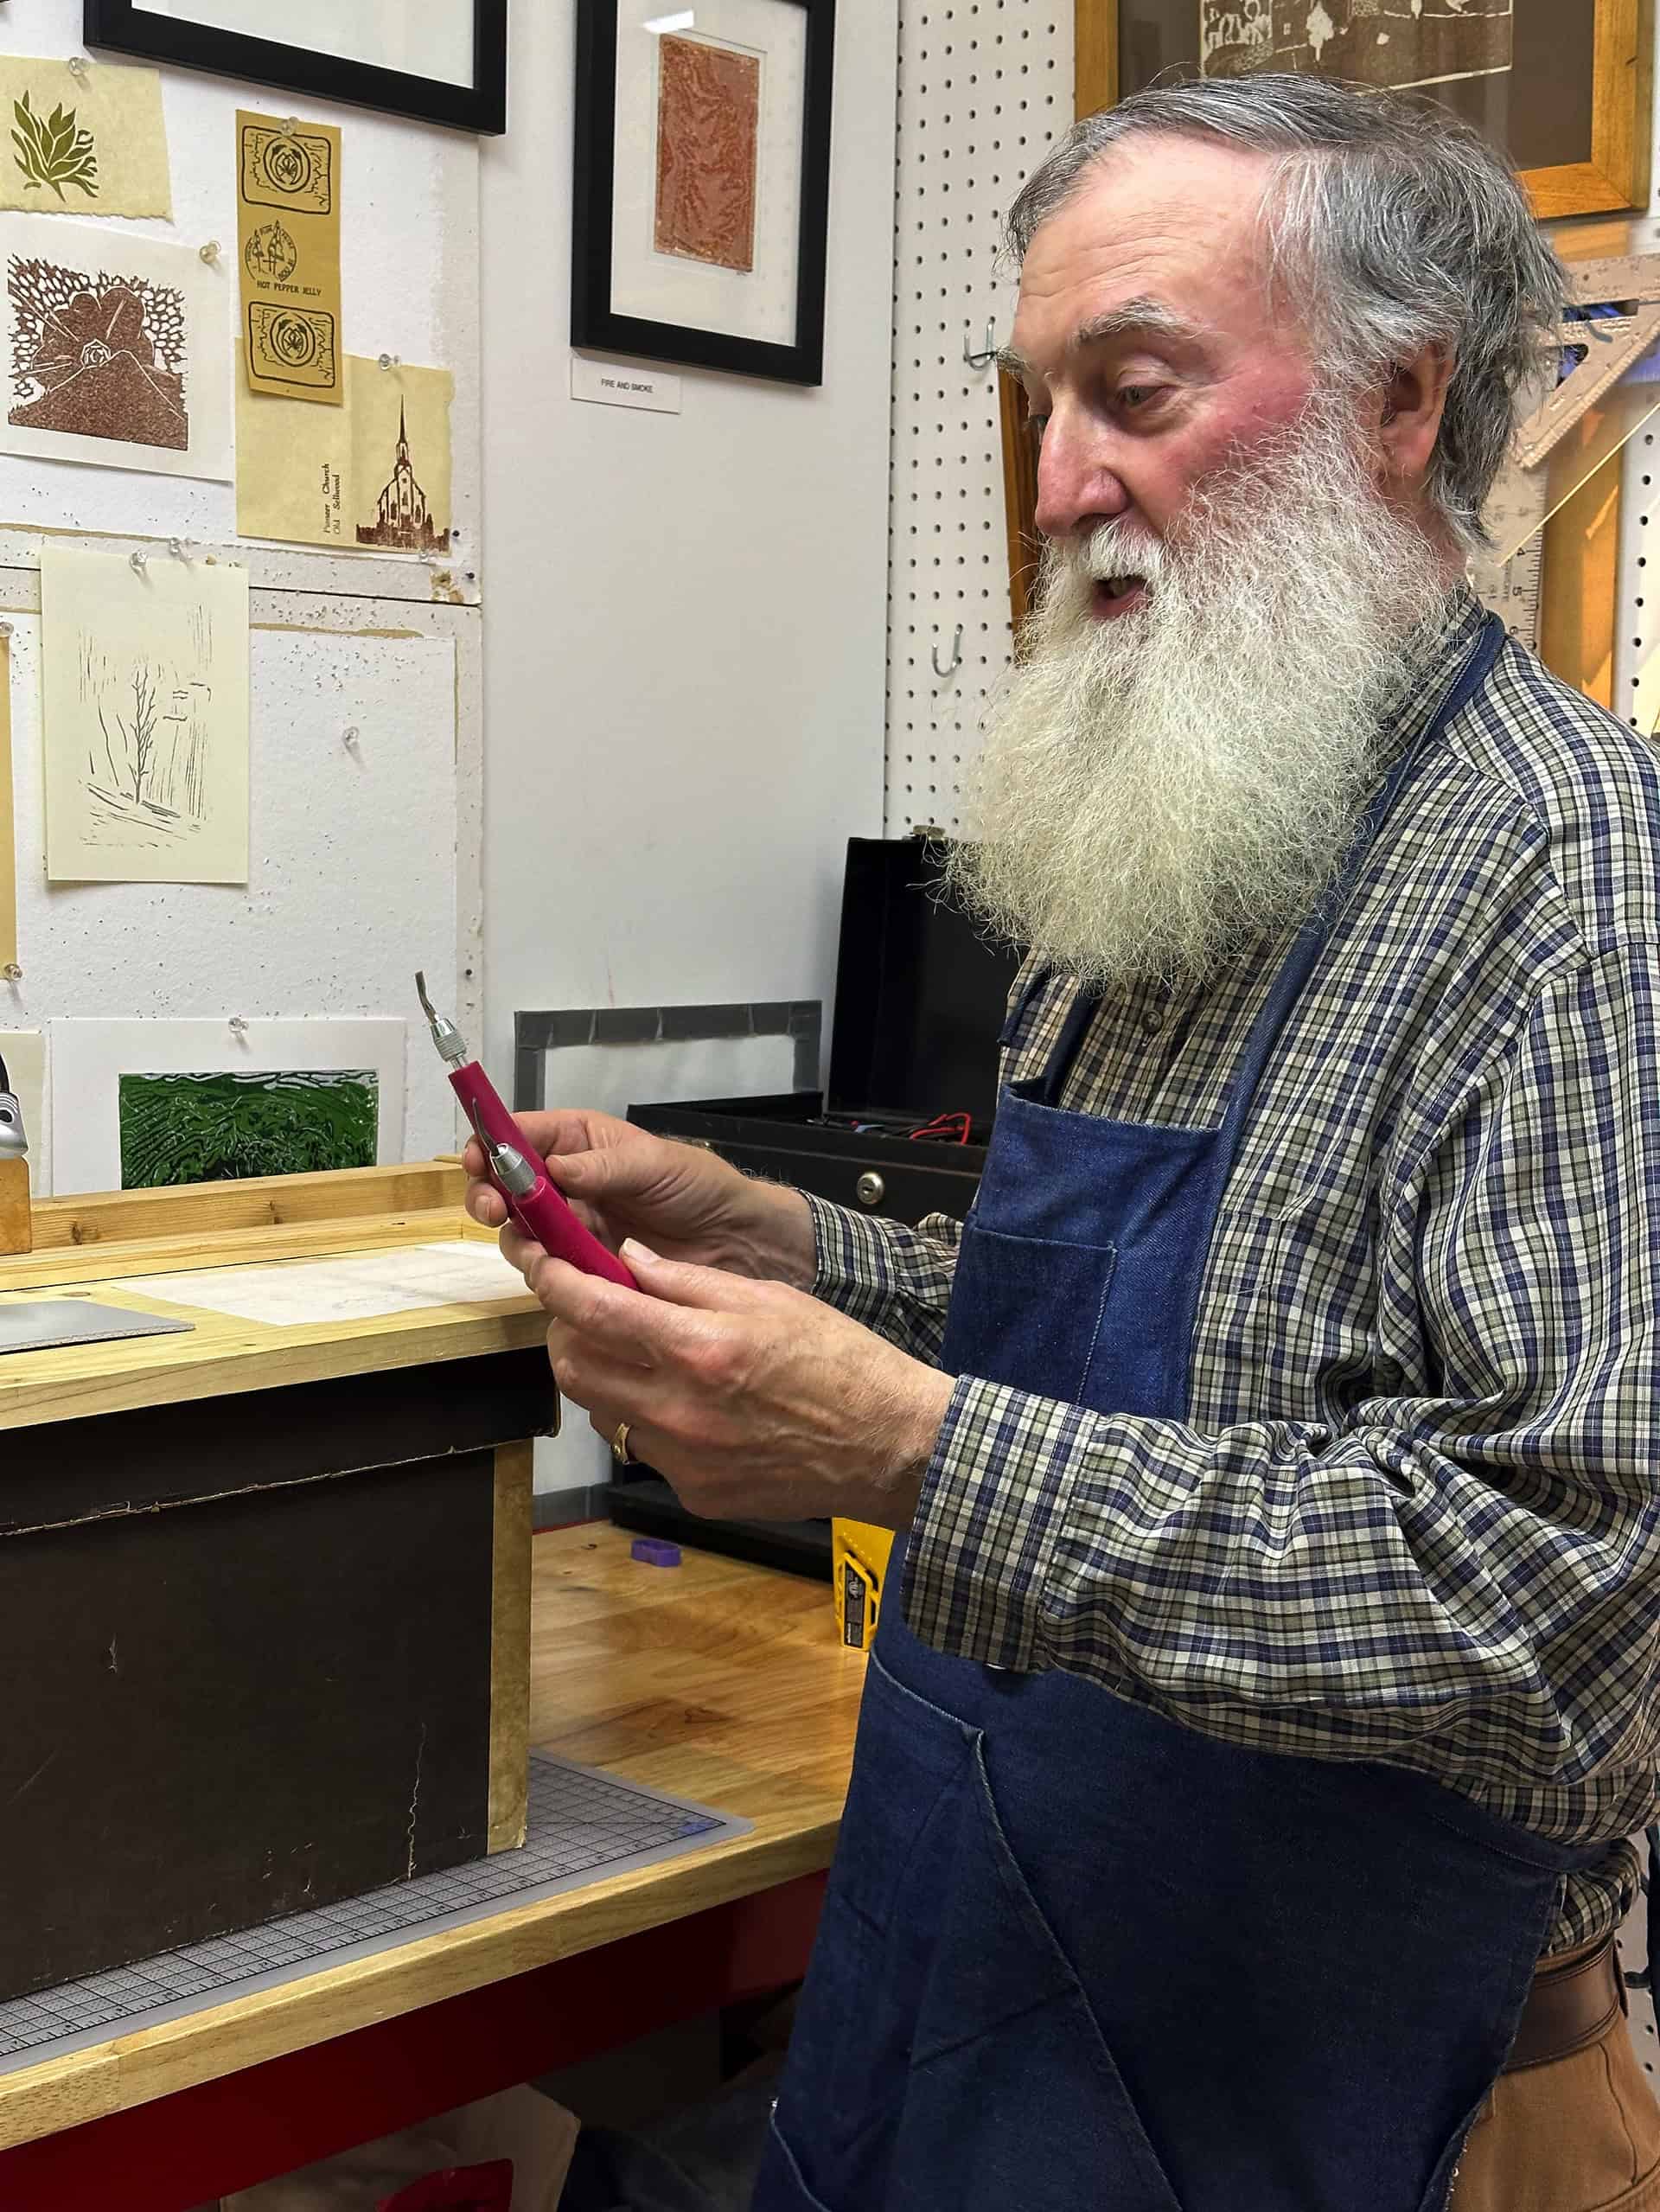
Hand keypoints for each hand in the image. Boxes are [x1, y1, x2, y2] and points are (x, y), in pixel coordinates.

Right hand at [463, 1108, 814, 1289]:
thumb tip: (549, 1169)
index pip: (519, 1135)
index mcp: (579, 1142)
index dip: (490, 1145)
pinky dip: (543, 1271)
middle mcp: (566, 1182)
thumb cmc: (701, 1188)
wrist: (737, 1243)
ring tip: (532, 1246)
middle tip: (494, 1210)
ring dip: (515, 1237)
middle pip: (504, 1187)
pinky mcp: (583, 1267)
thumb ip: (601, 1168)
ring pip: (520, 1232)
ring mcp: (571, 1227)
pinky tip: (553, 1272)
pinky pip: (548, 1269)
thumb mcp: (655, 1164)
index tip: (477, 1161)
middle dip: (489, 1196)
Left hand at [530, 1239, 955, 1527]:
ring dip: (607, 1378)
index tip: (541, 1263)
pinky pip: (646, 1450)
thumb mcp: (768, 1298)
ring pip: (603, 1412)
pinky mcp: (694, 1493)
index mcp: (698, 1347)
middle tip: (589, 1312)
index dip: (552, 1281)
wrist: (890, 1446)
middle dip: (567, 1332)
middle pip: (573, 1368)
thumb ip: (687, 1281)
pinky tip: (692, 1408)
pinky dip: (651, 1420)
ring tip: (649, 1360)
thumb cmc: (842, 1363)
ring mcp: (683, 1459)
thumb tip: (624, 1258)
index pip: (591, 1310)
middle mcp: (679, 1409)